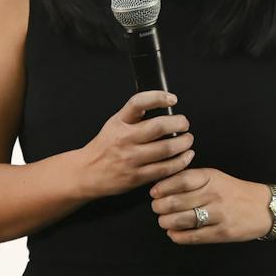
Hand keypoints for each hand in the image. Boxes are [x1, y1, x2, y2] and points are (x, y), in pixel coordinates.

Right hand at [75, 91, 192, 199]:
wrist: (86, 173)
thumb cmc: (105, 146)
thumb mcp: (114, 123)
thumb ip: (134, 114)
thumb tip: (161, 103)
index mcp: (119, 122)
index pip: (138, 103)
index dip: (158, 97)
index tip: (173, 99)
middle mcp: (124, 139)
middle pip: (158, 127)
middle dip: (179, 123)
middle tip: (185, 124)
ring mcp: (130, 159)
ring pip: (165, 149)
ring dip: (183, 143)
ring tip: (188, 140)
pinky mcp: (136, 177)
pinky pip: (164, 170)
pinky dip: (179, 162)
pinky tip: (185, 157)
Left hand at [149, 168, 271, 243]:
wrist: (264, 208)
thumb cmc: (235, 192)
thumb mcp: (216, 177)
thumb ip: (193, 179)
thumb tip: (163, 184)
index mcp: (211, 177)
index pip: (181, 180)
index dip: (163, 187)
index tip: (154, 192)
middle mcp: (214, 194)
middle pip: (176, 201)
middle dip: (160, 206)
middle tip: (156, 208)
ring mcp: (218, 215)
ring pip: (182, 220)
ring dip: (166, 222)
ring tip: (164, 221)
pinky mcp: (222, 233)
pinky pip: (193, 237)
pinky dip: (178, 236)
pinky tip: (174, 233)